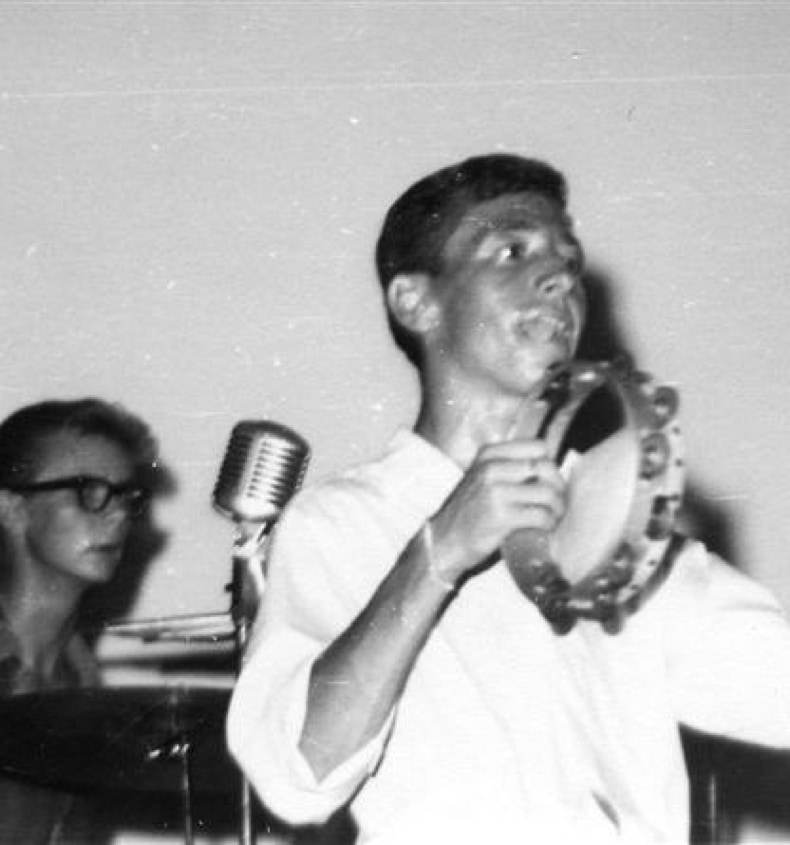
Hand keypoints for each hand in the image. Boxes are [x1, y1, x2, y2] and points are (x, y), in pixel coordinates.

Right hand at [428, 439, 565, 583]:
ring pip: (548, 493)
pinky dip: (549, 524)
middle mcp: (491, 469)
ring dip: (557, 508)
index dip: (549, 465)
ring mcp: (495, 492)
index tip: (547, 482)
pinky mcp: (501, 517)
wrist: (443, 540)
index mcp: (488, 455)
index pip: (538, 447)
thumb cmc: (469, 512)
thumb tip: (550, 470)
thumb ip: (509, 468)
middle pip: (546, 467)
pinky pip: (541, 515)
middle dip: (558, 487)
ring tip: (553, 518)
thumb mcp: (482, 478)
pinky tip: (543, 529)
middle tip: (556, 503)